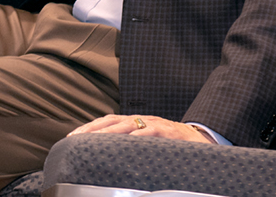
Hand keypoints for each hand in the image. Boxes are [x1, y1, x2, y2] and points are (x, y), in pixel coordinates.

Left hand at [68, 114, 215, 142]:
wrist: (203, 141)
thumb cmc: (172, 144)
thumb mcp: (148, 144)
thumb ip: (130, 146)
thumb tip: (107, 156)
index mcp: (136, 123)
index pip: (108, 122)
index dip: (90, 128)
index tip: (72, 137)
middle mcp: (143, 120)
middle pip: (112, 120)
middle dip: (93, 128)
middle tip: (76, 137)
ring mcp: (156, 125)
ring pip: (129, 124)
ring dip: (109, 131)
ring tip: (94, 139)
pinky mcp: (170, 132)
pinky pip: (153, 132)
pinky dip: (140, 136)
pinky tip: (129, 141)